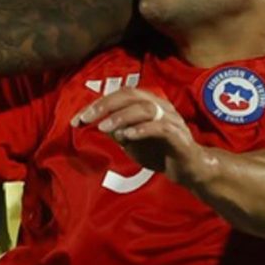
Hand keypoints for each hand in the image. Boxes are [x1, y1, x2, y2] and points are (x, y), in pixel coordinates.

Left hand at [72, 88, 211, 187]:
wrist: (188, 169)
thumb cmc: (158, 151)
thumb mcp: (130, 140)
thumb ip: (115, 130)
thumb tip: (95, 123)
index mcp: (148, 102)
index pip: (119, 95)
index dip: (96, 105)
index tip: (77, 119)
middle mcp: (160, 105)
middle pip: (130, 95)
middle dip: (105, 105)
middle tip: (86, 118)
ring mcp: (171, 118)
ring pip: (144, 109)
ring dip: (121, 117)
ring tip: (104, 127)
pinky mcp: (178, 135)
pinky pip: (159, 128)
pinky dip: (141, 130)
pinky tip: (126, 137)